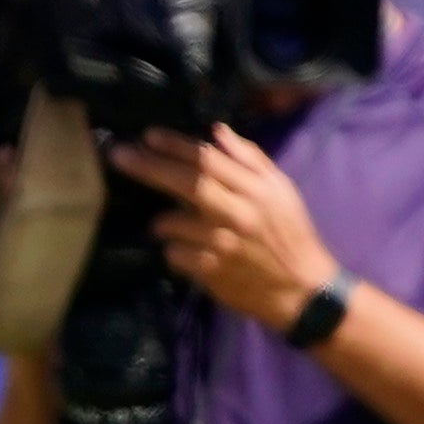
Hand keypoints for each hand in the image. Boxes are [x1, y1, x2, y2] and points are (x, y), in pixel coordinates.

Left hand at [104, 127, 343, 330]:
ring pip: (171, 223)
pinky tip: (188, 253)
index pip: (209, 160)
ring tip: (170, 226)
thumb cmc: (291, 236)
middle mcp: (239, 214)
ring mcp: (223, 245)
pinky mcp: (212, 273)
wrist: (304, 291)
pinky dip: (174, 250)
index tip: (147, 136)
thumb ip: (250, 159)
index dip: (174, 145)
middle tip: (119, 155)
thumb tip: (217, 132)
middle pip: (186, 183)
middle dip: (148, 166)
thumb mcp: (282, 192)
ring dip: (163, 222)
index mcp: (257, 191)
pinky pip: (173, 254)